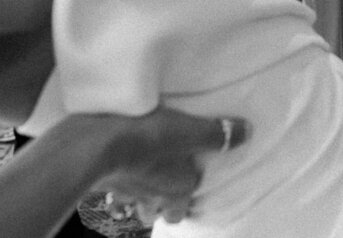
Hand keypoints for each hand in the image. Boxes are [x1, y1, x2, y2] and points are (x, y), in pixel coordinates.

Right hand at [84, 107, 248, 224]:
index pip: (188, 201)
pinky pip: (114, 191)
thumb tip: (248, 131)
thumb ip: (218, 133)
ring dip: (142, 196)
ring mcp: (125, 195)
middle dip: (167, 204)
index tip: (194, 178)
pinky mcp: (102, 184)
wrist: (94, 144)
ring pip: (137, 205)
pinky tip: (120, 171)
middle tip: (171, 187)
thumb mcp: (190, 129)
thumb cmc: (150, 136)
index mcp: (178, 189)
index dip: (192, 191)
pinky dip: (119, 183)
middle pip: (162, 211)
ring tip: (146, 179)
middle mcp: (153, 198)